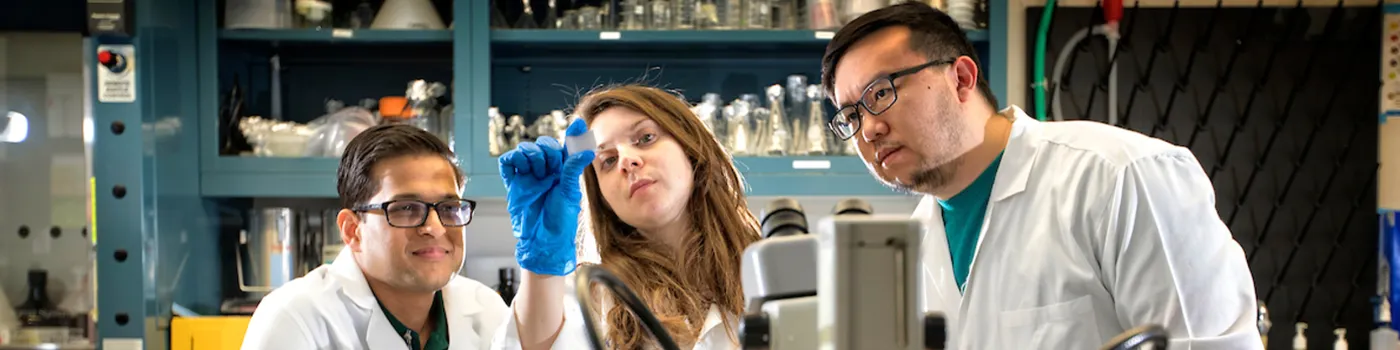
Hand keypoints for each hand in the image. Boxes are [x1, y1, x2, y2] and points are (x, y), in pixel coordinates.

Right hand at [500, 118, 595, 275]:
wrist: (542, 239)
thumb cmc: (560, 220)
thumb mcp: (570, 191)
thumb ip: (573, 167)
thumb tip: (587, 149)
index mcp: (562, 172)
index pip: (564, 148)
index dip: (570, 136)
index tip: (577, 124)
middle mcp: (545, 171)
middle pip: (543, 145)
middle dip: (547, 151)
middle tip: (550, 167)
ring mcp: (528, 176)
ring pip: (525, 150)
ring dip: (531, 155)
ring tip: (537, 171)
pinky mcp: (514, 183)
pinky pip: (508, 162)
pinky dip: (512, 159)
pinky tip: (520, 167)